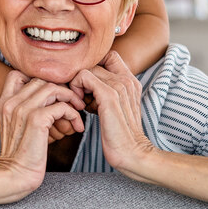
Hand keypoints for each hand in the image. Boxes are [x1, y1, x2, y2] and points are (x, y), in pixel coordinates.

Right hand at [0, 71, 84, 200]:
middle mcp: (11, 103)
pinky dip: (73, 114)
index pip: (18, 74)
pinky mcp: (36, 120)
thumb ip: (24, 111)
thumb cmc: (20, 156)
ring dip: (70, 99)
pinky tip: (76, 126)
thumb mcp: (16, 128)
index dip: (39, 79)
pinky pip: (61, 107)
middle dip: (61, 89)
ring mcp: (22, 110)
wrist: (14, 176)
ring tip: (78, 111)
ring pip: (52, 89)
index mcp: (4, 103)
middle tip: (74, 103)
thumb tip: (49, 102)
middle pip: (40, 80)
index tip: (54, 94)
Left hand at [72, 52, 154, 177]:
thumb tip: (86, 83)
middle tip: (82, 98)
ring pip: (85, 68)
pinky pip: (83, 77)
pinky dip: (76, 89)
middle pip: (93, 62)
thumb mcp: (114, 106)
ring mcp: (119, 86)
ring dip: (77, 85)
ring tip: (83, 103)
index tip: (87, 87)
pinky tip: (80, 106)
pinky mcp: (109, 95)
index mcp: (130, 80)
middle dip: (82, 79)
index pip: (108, 55)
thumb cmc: (119, 133)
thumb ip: (106, 91)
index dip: (93, 67)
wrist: (132, 153)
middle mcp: (127, 79)